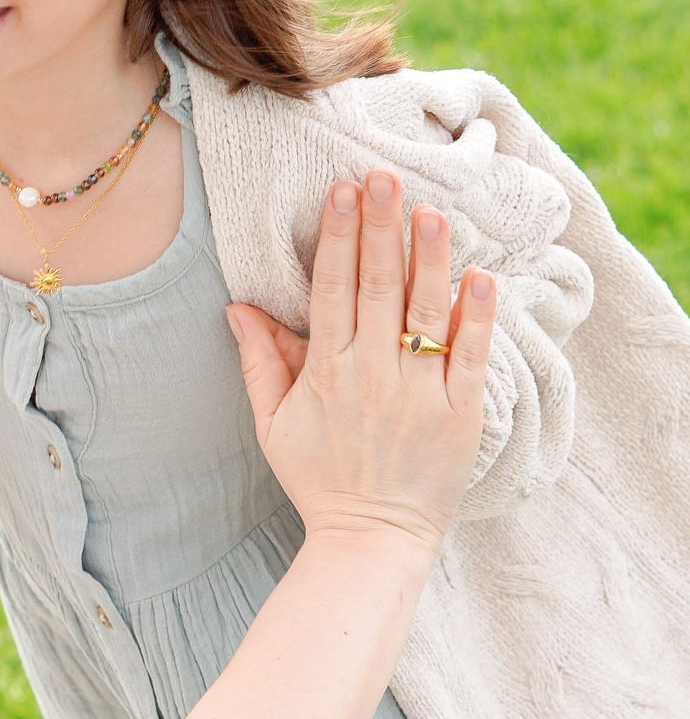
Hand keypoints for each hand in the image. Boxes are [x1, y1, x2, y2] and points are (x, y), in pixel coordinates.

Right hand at [228, 170, 494, 552]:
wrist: (370, 541)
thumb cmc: (318, 478)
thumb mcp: (272, 423)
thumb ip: (259, 361)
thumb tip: (238, 306)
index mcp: (327, 372)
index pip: (333, 290)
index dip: (339, 238)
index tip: (344, 192)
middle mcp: (373, 375)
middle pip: (378, 287)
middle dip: (381, 228)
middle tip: (386, 177)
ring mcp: (420, 394)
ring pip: (425, 312)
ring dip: (429, 258)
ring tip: (432, 211)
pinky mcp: (461, 415)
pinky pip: (471, 356)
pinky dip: (477, 317)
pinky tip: (480, 277)